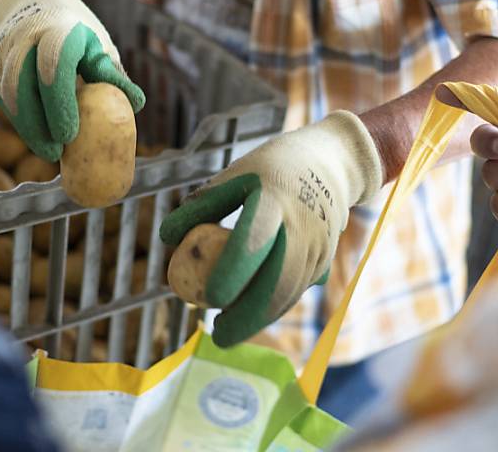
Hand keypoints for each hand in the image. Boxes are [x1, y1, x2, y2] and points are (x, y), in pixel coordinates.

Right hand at [0, 0, 144, 160]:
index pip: (53, 67)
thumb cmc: (75, 28)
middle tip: (56, 153)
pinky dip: (19, 120)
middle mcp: (24, 38)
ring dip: (27, 127)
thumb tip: (136, 104)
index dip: (59, 104)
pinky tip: (36, 135)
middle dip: (38, 125)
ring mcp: (3, 51)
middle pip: (23, 86)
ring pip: (9, 96)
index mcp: (57, 30)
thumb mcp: (98, 42)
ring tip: (48, 150)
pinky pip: (3, 99)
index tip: (69, 135)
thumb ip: (112, 74)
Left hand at [160, 112, 382, 346]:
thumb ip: (201, 206)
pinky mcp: (325, 260)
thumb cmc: (269, 169)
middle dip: (247, 316)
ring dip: (260, 318)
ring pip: (289, 294)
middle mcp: (303, 225)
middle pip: (277, 282)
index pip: (254, 239)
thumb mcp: (234, 175)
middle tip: (218, 334)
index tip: (211, 297)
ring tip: (227, 328)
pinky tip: (250, 316)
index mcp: (275, 199)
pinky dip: (273, 308)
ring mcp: (319, 245)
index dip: (233, 271)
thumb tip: (167, 239)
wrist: (330, 163)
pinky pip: (297, 291)